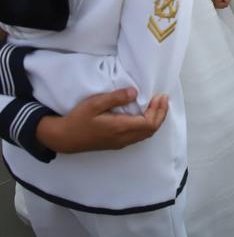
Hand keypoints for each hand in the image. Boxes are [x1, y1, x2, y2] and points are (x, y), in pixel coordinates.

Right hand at [36, 88, 168, 153]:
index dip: (158, 110)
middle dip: (161, 114)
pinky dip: (148, 125)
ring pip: (146, 134)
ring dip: (156, 120)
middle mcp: (124, 138)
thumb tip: (135, 92)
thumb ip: (115, 98)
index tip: (160, 96)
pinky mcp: (118, 143)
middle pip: (151, 129)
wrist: (66, 138)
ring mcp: (121, 142)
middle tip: (164, 98)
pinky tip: (146, 115)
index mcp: (120, 127)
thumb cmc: (79, 119)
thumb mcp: (95, 103)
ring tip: (159, 105)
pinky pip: (139, 136)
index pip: (149, 123)